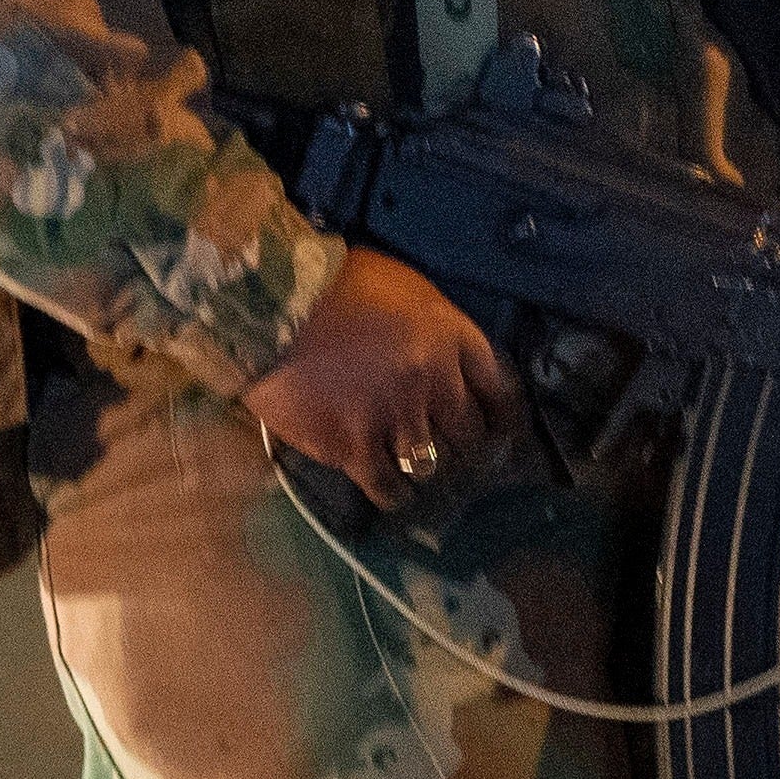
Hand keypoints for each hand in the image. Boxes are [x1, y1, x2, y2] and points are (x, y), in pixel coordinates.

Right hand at [239, 247, 512, 512]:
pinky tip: (393, 495)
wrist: (273, 303)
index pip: (500, 387)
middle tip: (464, 457)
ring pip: (432, 463)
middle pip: (470, 432)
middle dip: (469, 447)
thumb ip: (434, 326)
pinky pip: (387, 485)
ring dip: (431, 471)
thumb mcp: (404, 288)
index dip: (505, 416)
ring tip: (426, 475)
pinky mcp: (354, 445)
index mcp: (450, 335)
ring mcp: (395, 416)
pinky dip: (393, 494)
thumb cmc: (335, 283)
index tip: (506, 431)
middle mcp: (434, 380)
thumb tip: (446, 355)